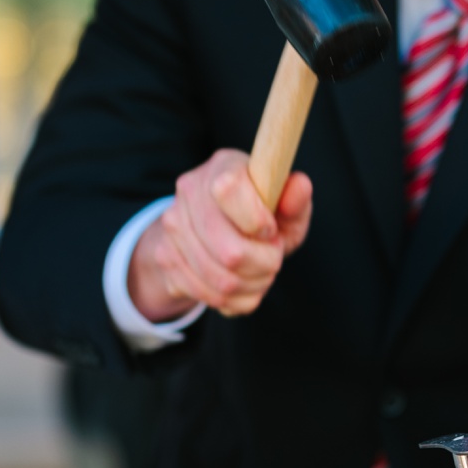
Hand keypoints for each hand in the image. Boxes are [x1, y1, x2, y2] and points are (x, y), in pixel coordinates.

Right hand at [127, 149, 312, 322]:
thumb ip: (295, 201)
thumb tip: (300, 186)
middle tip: (272, 258)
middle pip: (231, 252)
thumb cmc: (257, 217)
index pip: (229, 190)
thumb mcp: (283, 208)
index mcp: (222, 167)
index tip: (269, 229)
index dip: (257, 221)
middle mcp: (190, 192)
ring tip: (261, 274)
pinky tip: (244, 286)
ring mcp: (173, 228)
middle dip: (264, 265)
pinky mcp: (167, 259)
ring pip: (223, 282)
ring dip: (253, 285)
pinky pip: (211, 297)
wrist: (209, 233)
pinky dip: (238, 300)